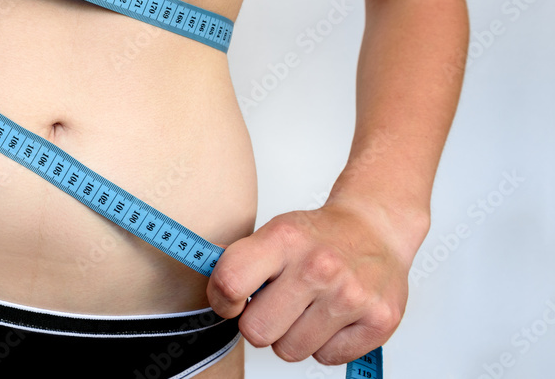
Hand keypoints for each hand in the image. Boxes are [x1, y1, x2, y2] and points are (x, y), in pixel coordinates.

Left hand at [206, 201, 412, 364]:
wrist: (375, 227)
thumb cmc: (319, 235)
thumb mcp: (274, 232)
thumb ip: (238, 260)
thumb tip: (207, 281)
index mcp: (284, 239)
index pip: (230, 282)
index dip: (222, 300)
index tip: (232, 300)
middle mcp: (319, 267)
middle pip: (257, 332)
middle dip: (259, 323)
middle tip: (275, 304)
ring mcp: (351, 296)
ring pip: (290, 351)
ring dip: (293, 335)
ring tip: (307, 307)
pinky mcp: (380, 322)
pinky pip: (327, 358)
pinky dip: (325, 343)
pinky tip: (332, 316)